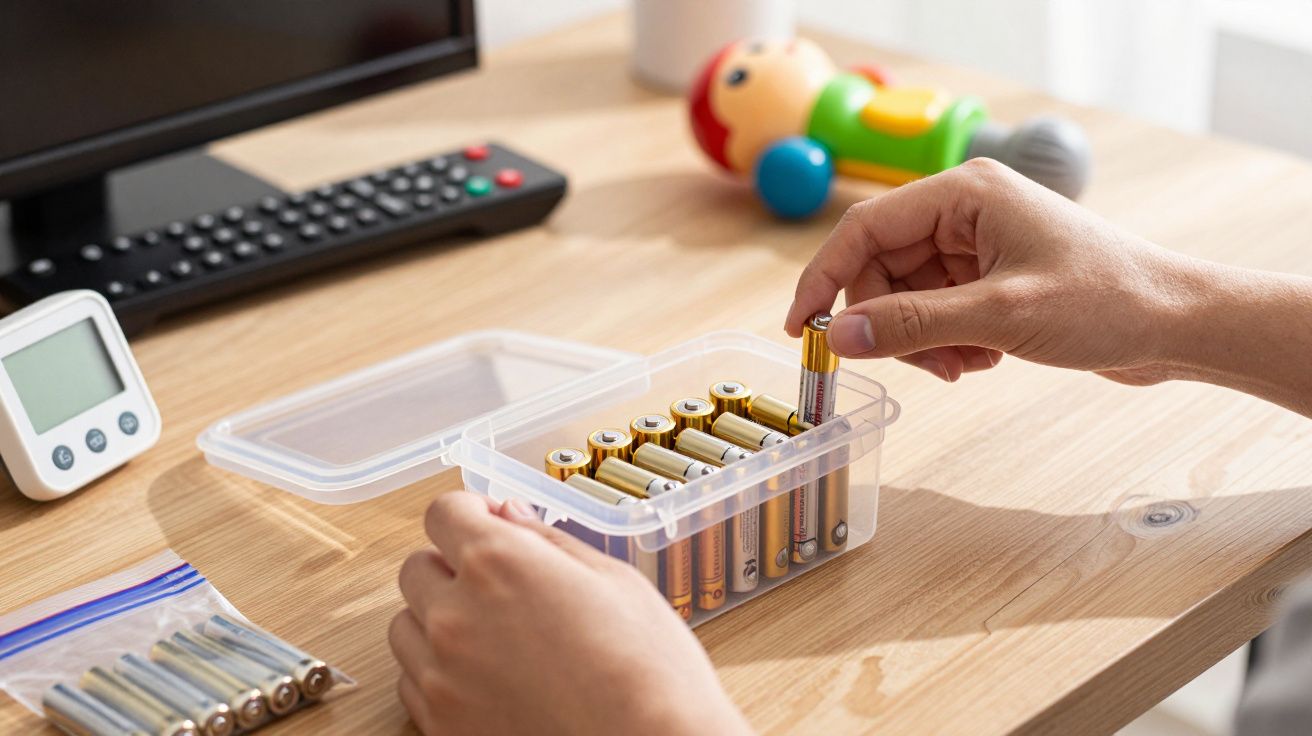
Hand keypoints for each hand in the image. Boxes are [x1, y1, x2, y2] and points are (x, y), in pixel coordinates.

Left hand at [390, 492, 751, 735]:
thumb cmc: (648, 671)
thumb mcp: (613, 582)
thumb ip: (548, 542)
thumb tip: (509, 516)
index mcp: (498, 563)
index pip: (443, 512)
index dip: (470, 513)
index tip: (489, 524)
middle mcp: (455, 615)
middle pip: (416, 569)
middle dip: (451, 567)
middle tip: (498, 585)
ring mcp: (441, 677)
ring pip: (406, 629)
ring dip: (437, 621)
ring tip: (493, 638)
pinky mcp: (441, 726)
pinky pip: (413, 685)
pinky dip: (437, 674)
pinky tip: (487, 678)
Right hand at [785, 158, 1209, 385]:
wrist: (1176, 324)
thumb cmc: (1107, 300)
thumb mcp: (999, 316)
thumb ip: (912, 324)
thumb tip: (839, 338)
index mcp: (964, 193)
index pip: (864, 230)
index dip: (823, 278)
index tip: (800, 328)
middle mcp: (965, 211)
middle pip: (881, 268)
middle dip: (890, 323)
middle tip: (918, 363)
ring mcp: (977, 245)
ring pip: (906, 297)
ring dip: (923, 340)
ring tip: (966, 365)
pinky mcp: (989, 277)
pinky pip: (935, 311)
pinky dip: (947, 344)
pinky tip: (984, 361)